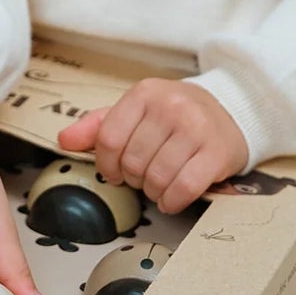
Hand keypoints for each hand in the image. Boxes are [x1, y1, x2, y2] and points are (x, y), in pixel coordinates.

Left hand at [58, 79, 249, 216]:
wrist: (230, 110)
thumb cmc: (176, 115)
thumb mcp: (136, 111)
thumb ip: (98, 125)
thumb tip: (64, 140)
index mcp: (144, 93)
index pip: (109, 138)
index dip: (106, 164)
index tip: (114, 172)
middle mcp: (170, 106)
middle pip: (133, 162)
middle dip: (134, 179)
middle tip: (144, 176)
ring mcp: (196, 128)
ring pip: (157, 178)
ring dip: (154, 192)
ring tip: (160, 185)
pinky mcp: (217, 152)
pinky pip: (184, 188)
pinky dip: (173, 201)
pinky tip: (172, 198)